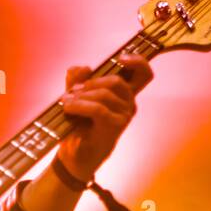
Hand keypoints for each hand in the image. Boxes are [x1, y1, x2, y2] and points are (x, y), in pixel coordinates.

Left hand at [56, 53, 151, 179]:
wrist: (75, 153)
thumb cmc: (79, 124)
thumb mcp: (75, 98)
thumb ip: (77, 80)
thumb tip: (82, 67)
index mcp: (123, 94)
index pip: (143, 74)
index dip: (138, 61)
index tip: (121, 57)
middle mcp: (129, 103)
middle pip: (116, 81)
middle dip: (91, 82)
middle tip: (72, 90)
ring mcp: (124, 116)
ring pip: (105, 94)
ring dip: (81, 96)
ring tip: (66, 102)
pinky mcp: (116, 127)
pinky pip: (98, 109)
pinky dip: (80, 106)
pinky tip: (69, 108)